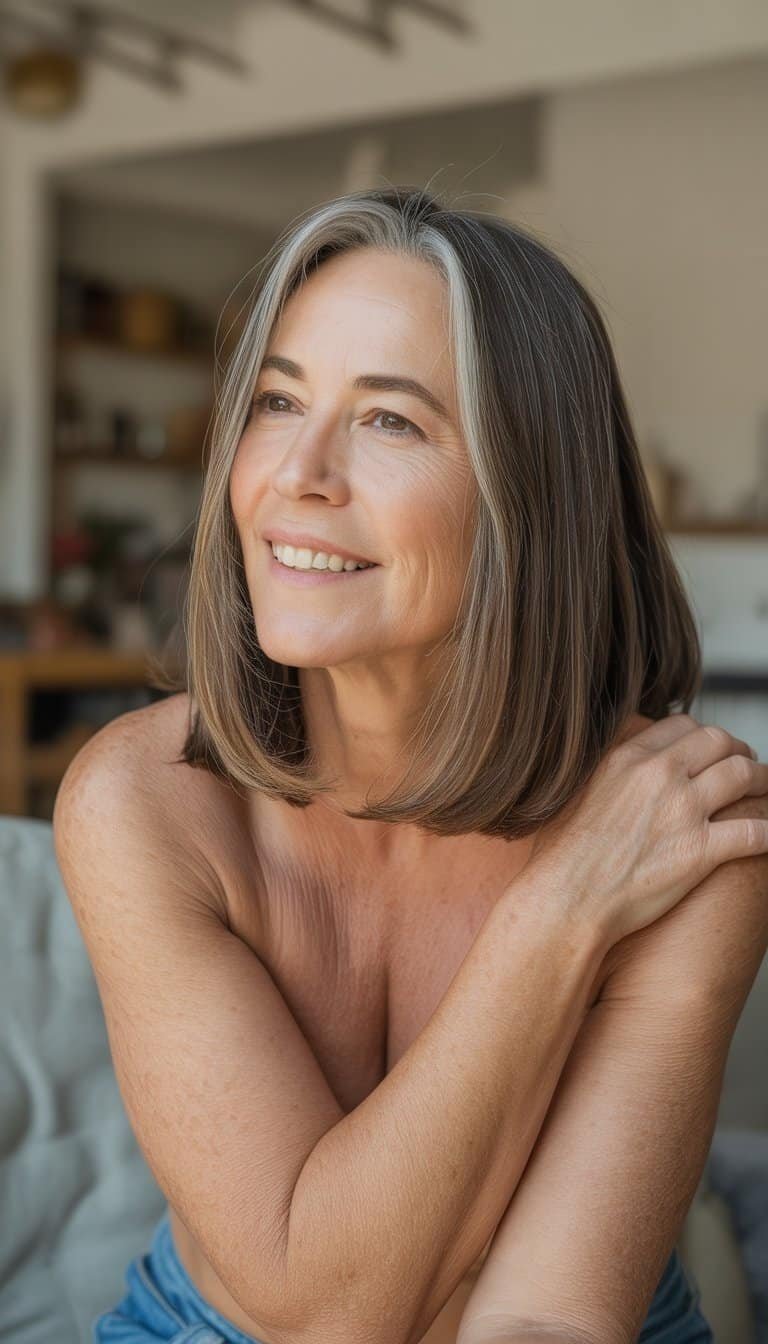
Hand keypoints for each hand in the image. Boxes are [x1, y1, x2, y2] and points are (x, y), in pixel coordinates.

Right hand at [522, 714, 767, 946]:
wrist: (566, 897)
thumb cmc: (563, 858)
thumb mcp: (576, 793)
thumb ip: (606, 774)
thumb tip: (616, 775)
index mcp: (628, 759)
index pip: (682, 727)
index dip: (703, 736)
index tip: (709, 749)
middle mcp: (659, 776)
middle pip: (719, 742)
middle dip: (739, 749)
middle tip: (746, 762)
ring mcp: (683, 811)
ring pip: (744, 776)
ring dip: (763, 779)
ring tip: (767, 789)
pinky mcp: (700, 851)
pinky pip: (754, 832)